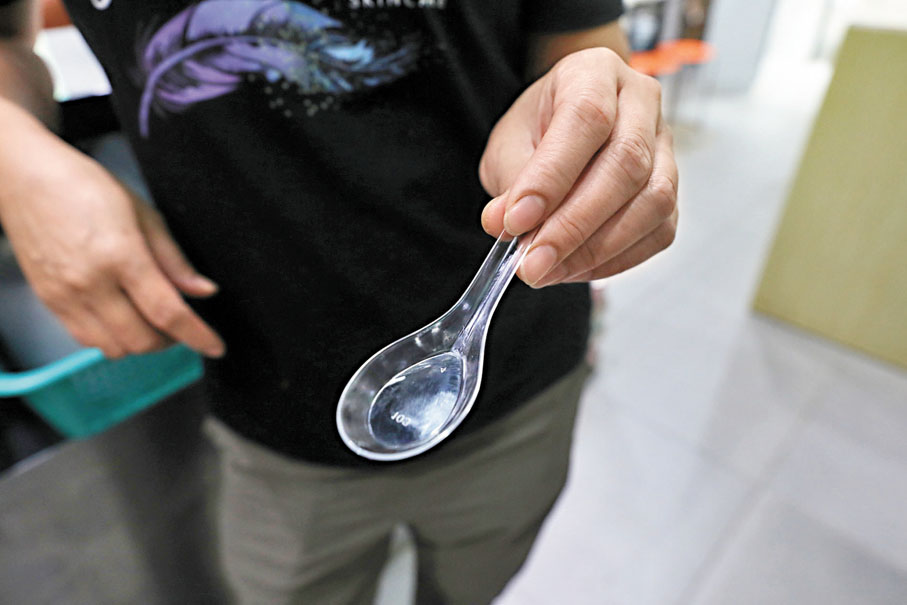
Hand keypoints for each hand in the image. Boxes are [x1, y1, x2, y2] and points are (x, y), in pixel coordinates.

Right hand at [0, 114, 224, 358]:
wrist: (24, 179)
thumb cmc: (84, 186)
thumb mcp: (143, 213)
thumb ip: (174, 259)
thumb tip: (203, 291)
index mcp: (120, 255)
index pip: (167, 312)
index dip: (197, 335)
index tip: (215, 346)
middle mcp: (90, 282)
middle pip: (142, 339)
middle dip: (171, 340)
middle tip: (182, 324)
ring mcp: (65, 296)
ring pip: (114, 348)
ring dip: (141, 343)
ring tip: (152, 321)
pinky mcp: (49, 302)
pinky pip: (86, 340)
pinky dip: (112, 339)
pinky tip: (123, 318)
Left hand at [479, 47, 677, 286]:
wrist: (569, 124)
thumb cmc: (539, 128)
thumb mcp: (509, 143)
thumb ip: (509, 181)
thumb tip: (503, 224)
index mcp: (595, 74)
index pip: (586, 120)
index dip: (551, 177)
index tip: (516, 221)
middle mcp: (642, 102)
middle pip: (627, 164)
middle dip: (574, 225)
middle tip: (532, 263)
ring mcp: (666, 145)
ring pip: (652, 202)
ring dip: (597, 248)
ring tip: (549, 270)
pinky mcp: (674, 188)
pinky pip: (658, 231)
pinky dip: (616, 260)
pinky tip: (576, 269)